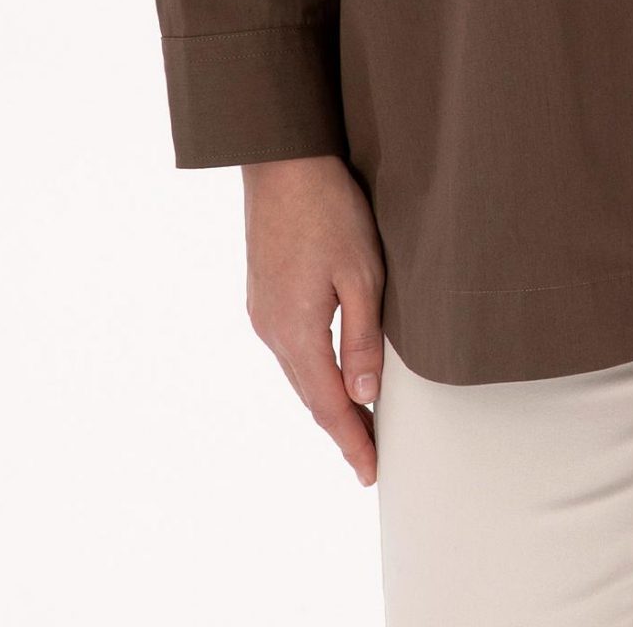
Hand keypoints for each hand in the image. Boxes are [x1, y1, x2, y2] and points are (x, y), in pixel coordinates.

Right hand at [242, 154, 385, 483]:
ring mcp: (262, 311)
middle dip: (341, 427)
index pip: (328, 406)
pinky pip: (290, 347)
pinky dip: (313, 369)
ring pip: (298, 371)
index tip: (371, 472)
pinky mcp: (263, 292)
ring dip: (326, 398)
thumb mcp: (361, 274)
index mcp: (296, 332)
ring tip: (358, 420)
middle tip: (370, 456)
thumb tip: (364, 397)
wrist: (282, 159)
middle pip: (310, 394)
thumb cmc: (328, 209)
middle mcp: (271, 329)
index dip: (351, 442)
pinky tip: (331, 369)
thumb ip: (362, 340)